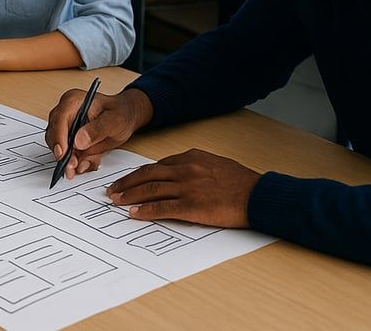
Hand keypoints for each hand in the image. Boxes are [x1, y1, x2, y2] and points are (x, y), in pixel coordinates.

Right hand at [45, 87, 152, 178]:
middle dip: (63, 154)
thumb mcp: (115, 120)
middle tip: (72, 167)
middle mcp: (66, 114)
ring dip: (70, 161)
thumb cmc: (121, 113)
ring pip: (59, 148)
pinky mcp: (70, 141)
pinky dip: (78, 162)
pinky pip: (68, 155)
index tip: (62, 154)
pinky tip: (89, 163)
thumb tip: (78, 141)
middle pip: (54, 136)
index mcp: (73, 102)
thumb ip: (97, 129)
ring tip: (83, 167)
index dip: (58, 138)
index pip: (59, 119)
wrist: (126, 118)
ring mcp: (66, 128)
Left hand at [105, 149, 259, 227]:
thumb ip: (194, 166)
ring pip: (150, 190)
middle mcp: (185, 169)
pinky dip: (146, 211)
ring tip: (116, 201)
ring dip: (130, 195)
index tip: (128, 179)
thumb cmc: (241, 182)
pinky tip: (134, 213)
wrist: (258, 195)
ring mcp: (187, 187)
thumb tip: (177, 172)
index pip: (157, 164)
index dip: (139, 173)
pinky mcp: (192, 206)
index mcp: (191, 157)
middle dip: (127, 182)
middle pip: (147, 175)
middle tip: (112, 190)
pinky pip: (162, 208)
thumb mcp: (215, 164)